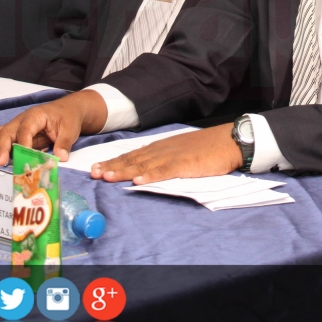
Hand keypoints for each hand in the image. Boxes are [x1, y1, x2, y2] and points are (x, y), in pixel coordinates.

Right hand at [0, 90, 108, 164]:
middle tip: (1, 162)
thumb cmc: (67, 118)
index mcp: (36, 116)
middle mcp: (22, 120)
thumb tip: (60, 158)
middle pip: (7, 131)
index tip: (23, 156)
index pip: (25, 129)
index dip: (23, 143)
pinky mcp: (16, 133)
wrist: (68, 110)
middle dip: (2, 147)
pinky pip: (1, 138)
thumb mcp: (70, 129)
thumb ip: (64, 143)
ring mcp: (17, 126)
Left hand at [90, 124, 242, 183]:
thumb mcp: (181, 150)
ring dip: (124, 171)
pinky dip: (150, 176)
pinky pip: (165, 171)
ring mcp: (173, 157)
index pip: (133, 154)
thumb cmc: (207, 148)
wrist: (229, 141)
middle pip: (133, 159)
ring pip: (144, 165)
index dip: (114, 162)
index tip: (97, 168)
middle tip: (93, 173)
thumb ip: (164, 157)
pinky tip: (138, 180)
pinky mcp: (185, 165)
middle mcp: (163, 150)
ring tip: (107, 177)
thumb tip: (146, 166)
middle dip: (112, 166)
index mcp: (161, 147)